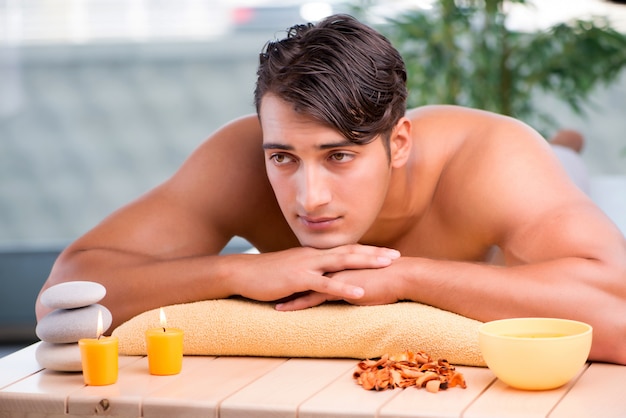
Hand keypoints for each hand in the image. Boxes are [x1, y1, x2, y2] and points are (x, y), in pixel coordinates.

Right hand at [229, 244, 399, 303]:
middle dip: (374, 253)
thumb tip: (324, 279)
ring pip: (342, 262)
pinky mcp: (298, 280)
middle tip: (397, 256)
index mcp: (313, 255)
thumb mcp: (292, 271)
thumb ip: (309, 273)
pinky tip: (359, 293)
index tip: (387, 253)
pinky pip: (325, 285)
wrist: (242, 273)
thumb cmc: (267, 274)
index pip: (345, 250)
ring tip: (387, 266)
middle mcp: (313, 256)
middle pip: (350, 251)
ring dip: (366, 263)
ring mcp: (306, 266)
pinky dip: (344, 288)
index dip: (367, 251)